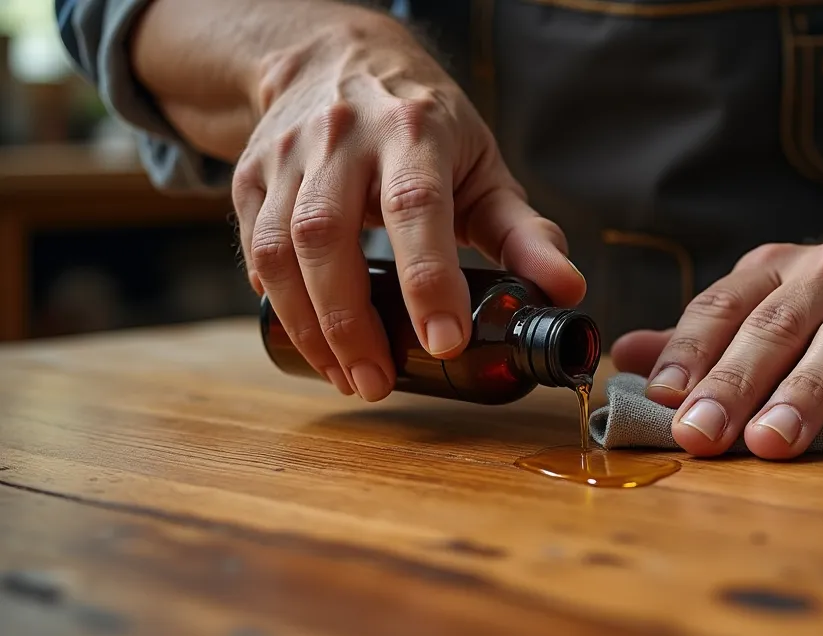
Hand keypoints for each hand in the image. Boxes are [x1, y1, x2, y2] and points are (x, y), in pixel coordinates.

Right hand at [232, 21, 584, 400]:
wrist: (336, 60)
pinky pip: (254, 249)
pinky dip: (279, 304)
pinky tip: (311, 341)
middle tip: (379, 382)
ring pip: (279, 249)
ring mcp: (287, 155)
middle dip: (350, 322)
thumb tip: (566, 292)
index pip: (416, 207)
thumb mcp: (484, 167)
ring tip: (349, 375)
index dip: (428, 279)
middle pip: (327, 235)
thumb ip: (525, 233)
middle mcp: (343, 136)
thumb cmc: (424, 126)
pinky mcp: (250, 176)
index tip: (445, 342)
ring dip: (310, 326)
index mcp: (414, 130)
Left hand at [610, 240, 822, 458]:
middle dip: (734, 384)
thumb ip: (700, 339)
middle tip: (701, 435)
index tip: (662, 399)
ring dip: (804, 394)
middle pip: (774, 329)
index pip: (721, 308)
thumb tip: (623, 357)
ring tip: (772, 442)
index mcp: (771, 271)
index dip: (689, 352)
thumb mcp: (762, 306)